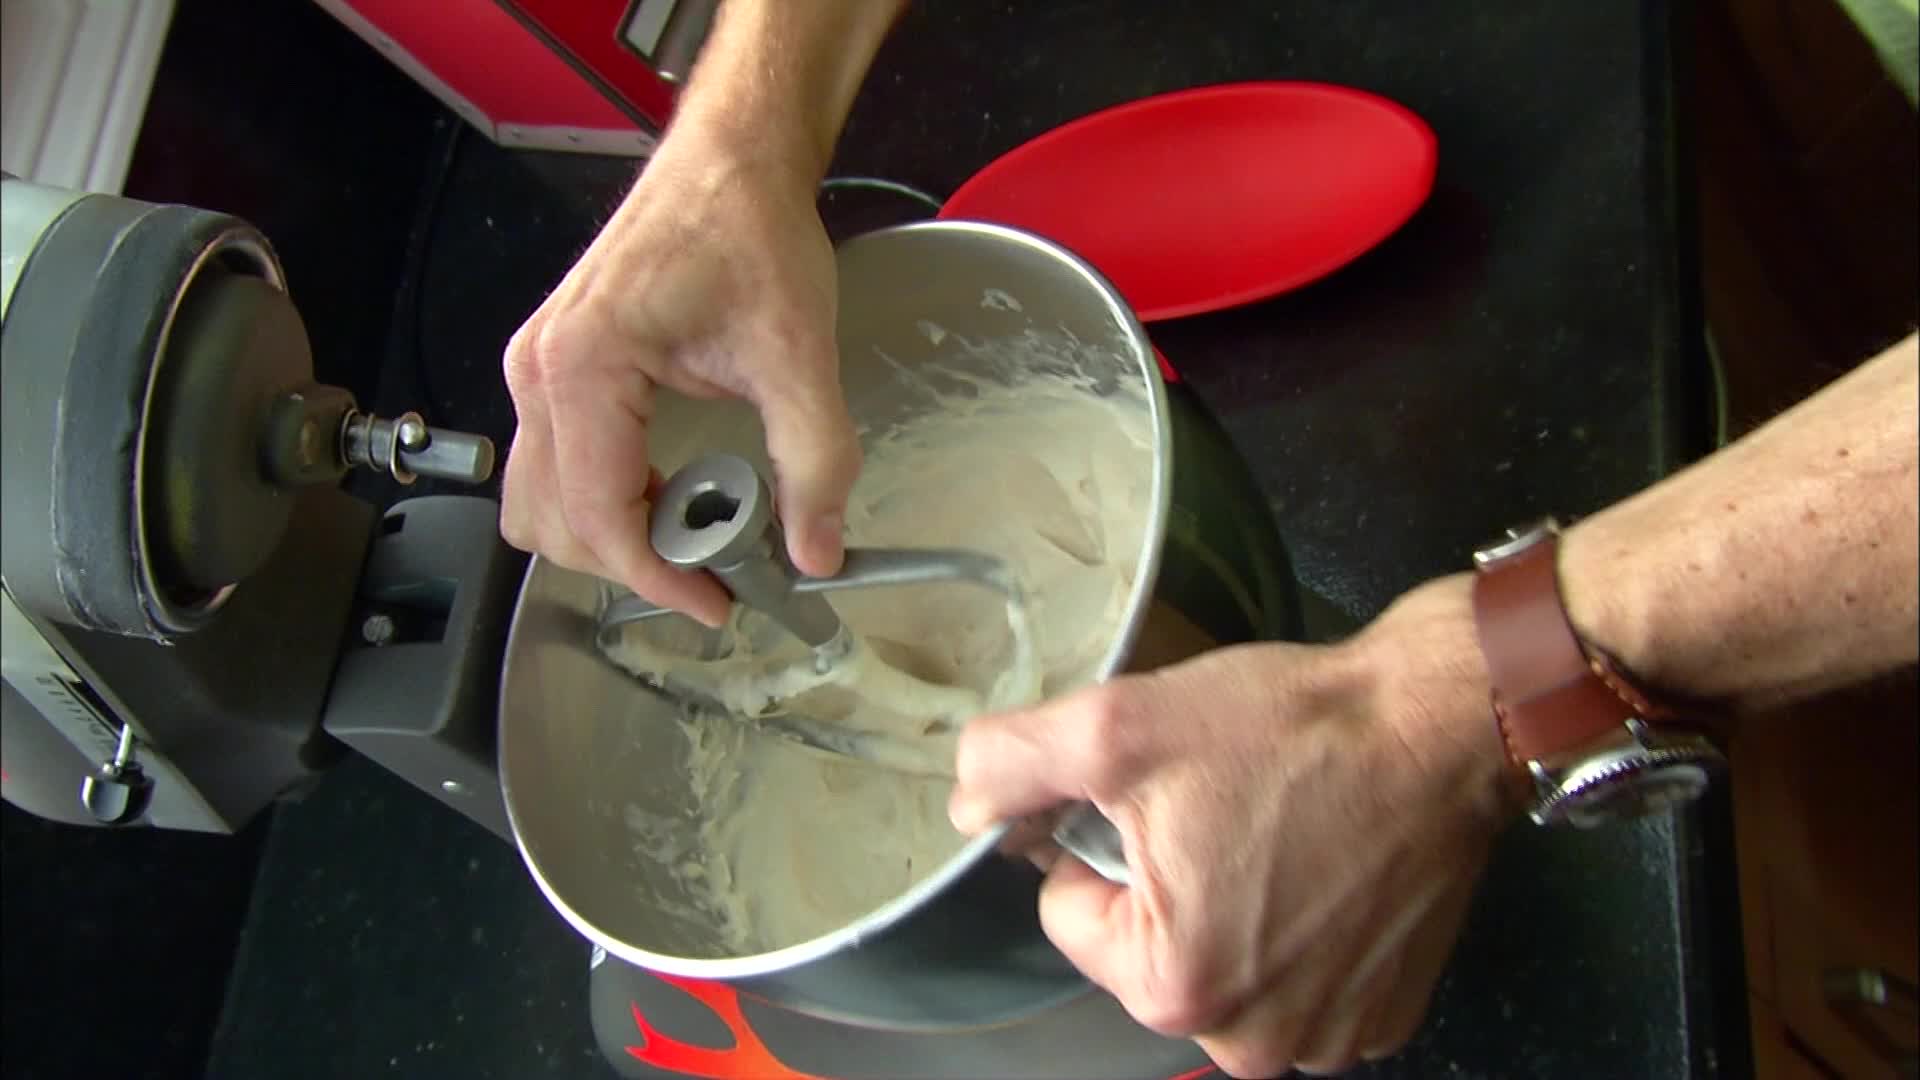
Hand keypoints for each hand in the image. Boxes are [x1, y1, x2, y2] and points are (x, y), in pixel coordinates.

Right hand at [499, 129, 859, 625]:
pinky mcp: (556, 368)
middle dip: (628, 563)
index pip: (598, 514)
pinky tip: (676, 494)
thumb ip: (814, 461)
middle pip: (550, 522)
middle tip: (713, 572)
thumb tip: (816, 553)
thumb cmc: (751, 232)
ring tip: (697, 533)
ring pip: (541, 501)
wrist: (730, 162)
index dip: (656, 578)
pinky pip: (557, 465)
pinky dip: (608, 501)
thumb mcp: (797, 353)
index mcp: (583, 366)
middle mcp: (540, 370)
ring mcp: (539, 368)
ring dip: (612, 537)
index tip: (716, 606)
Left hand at [948, 576, 1519, 1076]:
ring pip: (1222, 963)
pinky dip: (1299, 927)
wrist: (1440, 723)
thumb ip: (1011, 764)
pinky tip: (1324, 860)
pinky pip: (1299, 977)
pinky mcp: (1385, 1013)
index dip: (1098, 842)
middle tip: (1219, 804)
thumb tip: (966, 803)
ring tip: (1276, 827)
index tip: (1158, 796)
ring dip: (1232, 903)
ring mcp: (1330, 1037)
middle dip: (1165, 877)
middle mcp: (1254, 1040)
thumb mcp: (1118, 724)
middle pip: (1147, 949)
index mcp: (1175, 988)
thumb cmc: (1290, 731)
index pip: (1070, 915)